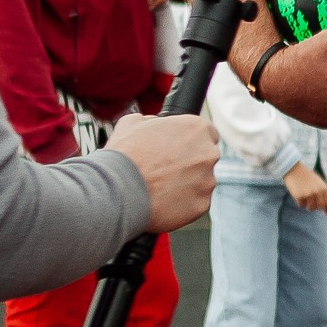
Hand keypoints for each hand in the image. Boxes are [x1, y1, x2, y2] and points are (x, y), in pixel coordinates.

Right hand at [107, 112, 216, 231]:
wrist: (117, 191)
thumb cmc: (124, 156)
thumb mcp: (132, 123)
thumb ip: (152, 121)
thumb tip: (155, 124)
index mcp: (196, 129)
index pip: (206, 132)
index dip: (190, 140)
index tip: (179, 148)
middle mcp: (208, 154)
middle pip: (205, 158)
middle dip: (189, 163)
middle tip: (165, 170)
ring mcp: (207, 181)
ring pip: (201, 182)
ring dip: (186, 184)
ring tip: (159, 188)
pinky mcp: (201, 205)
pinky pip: (195, 203)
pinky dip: (183, 204)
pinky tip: (162, 201)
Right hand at [282, 163, 326, 212]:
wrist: (294, 169)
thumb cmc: (307, 176)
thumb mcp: (319, 182)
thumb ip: (324, 192)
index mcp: (324, 188)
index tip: (326, 213)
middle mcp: (318, 192)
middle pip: (320, 207)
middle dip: (317, 207)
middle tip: (312, 204)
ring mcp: (309, 195)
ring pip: (311, 208)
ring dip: (308, 205)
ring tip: (305, 197)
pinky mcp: (300, 197)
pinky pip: (301, 205)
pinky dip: (300, 202)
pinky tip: (299, 195)